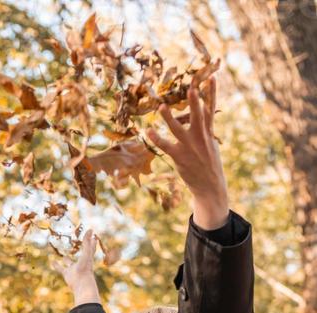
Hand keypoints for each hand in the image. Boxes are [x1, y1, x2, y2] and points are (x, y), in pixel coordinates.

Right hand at [53, 229, 100, 304]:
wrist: (81, 284)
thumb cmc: (85, 268)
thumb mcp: (86, 252)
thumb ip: (87, 241)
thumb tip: (91, 229)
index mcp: (88, 258)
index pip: (91, 247)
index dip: (91, 242)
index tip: (93, 236)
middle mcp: (82, 263)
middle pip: (81, 255)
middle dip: (81, 251)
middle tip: (79, 244)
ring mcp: (74, 269)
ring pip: (69, 263)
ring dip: (67, 260)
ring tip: (64, 256)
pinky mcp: (67, 274)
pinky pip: (61, 268)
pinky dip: (56, 265)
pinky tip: (52, 262)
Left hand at [146, 74, 229, 229]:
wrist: (210, 186)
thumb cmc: (210, 164)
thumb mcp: (211, 145)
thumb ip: (206, 130)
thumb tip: (205, 119)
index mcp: (209, 132)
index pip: (211, 109)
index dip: (212, 93)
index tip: (212, 77)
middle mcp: (200, 138)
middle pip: (198, 116)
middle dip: (195, 102)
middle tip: (191, 87)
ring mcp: (190, 147)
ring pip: (178, 130)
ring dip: (169, 118)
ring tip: (162, 106)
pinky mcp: (180, 158)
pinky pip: (166, 146)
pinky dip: (156, 138)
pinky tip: (148, 131)